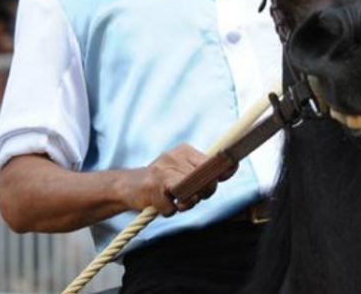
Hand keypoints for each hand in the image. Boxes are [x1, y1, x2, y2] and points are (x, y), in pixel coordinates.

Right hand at [120, 144, 234, 216]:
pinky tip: (163, 204)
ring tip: (177, 201)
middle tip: (193, 197)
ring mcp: (162, 171)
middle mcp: (173, 157)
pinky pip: (172, 206)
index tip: (233, 167)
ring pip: (190, 192)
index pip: (210, 159)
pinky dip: (170, 210)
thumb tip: (229, 169)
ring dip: (187, 203)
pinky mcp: (152, 187)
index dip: (223, 167)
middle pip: (203, 178)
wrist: (128, 186)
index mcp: (183, 151)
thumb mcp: (182, 170)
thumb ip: (203, 172)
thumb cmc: (162, 181)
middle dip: (204, 192)